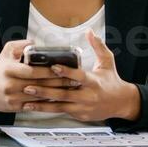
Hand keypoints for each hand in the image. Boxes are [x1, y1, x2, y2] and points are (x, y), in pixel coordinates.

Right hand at [0, 40, 79, 112]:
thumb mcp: (6, 52)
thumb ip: (21, 44)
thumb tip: (34, 42)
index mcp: (10, 69)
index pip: (32, 71)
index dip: (47, 71)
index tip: (61, 68)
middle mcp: (11, 85)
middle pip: (39, 84)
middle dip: (57, 82)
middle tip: (73, 79)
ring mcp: (13, 98)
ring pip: (38, 96)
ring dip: (55, 93)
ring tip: (69, 89)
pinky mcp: (15, 107)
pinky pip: (34, 105)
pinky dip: (46, 102)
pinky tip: (57, 98)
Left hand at [20, 30, 141, 122]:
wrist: (121, 103)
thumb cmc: (112, 81)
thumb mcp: (108, 61)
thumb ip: (98, 46)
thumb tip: (90, 31)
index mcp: (94, 82)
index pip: (78, 77)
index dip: (66, 72)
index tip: (53, 67)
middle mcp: (87, 96)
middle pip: (64, 94)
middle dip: (45, 90)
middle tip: (28, 86)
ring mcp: (82, 107)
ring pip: (59, 106)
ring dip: (42, 103)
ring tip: (26, 100)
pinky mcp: (79, 115)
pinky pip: (61, 112)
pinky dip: (47, 110)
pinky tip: (35, 107)